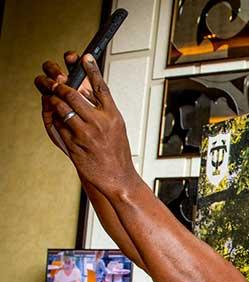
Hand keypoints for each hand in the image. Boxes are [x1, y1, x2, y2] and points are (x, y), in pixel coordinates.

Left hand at [34, 53, 135, 193]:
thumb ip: (103, 108)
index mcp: (112, 116)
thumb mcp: (117, 127)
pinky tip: (54, 117)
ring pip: (62, 108)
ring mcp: (84, 133)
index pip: (101, 87)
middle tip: (54, 80)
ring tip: (51, 96)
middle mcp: (99, 123)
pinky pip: (57, 124)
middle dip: (60, 85)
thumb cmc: (117, 153)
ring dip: (53, 100)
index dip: (91, 70)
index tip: (84, 56)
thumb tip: (89, 90)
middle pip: (74, 94)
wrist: (117, 177)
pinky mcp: (73, 143)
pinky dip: (53, 118)